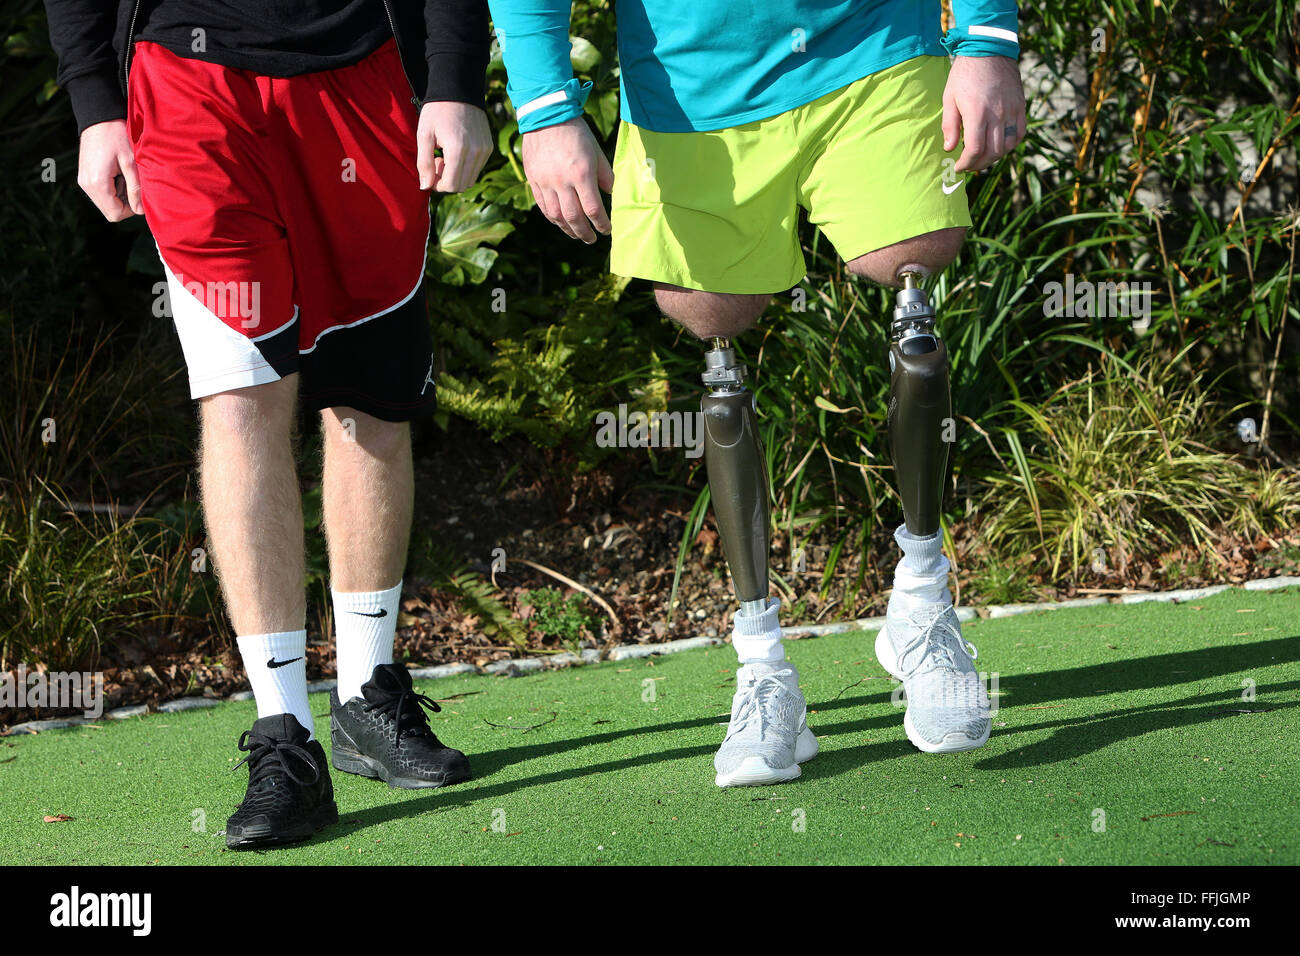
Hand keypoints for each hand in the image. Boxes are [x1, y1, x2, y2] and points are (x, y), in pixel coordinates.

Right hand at [78, 119, 141, 220]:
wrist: (99, 118)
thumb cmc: (117, 137)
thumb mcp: (131, 162)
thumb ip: (135, 188)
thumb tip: (140, 211)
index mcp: (98, 184)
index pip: (116, 214)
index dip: (131, 210)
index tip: (139, 194)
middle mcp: (86, 186)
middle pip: (110, 212)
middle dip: (125, 204)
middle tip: (132, 183)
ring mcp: (83, 182)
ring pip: (105, 204)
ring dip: (118, 196)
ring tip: (124, 176)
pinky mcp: (84, 177)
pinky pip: (100, 194)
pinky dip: (111, 190)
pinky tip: (117, 174)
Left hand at [417, 101, 491, 192]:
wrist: (459, 89)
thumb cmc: (437, 110)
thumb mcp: (424, 135)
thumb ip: (423, 163)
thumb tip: (425, 187)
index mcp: (458, 149)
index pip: (450, 185)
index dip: (437, 185)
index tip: (430, 170)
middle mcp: (475, 152)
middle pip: (461, 186)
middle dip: (446, 181)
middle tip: (437, 161)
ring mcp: (484, 150)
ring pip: (470, 179)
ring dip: (456, 175)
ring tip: (446, 156)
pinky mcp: (489, 147)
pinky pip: (477, 169)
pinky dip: (465, 167)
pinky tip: (456, 151)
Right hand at [521, 117, 613, 242]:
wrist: (546, 115)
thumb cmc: (576, 132)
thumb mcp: (596, 150)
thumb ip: (604, 174)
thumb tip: (610, 193)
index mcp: (581, 174)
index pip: (593, 209)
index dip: (601, 224)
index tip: (607, 230)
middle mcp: (562, 181)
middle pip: (574, 218)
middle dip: (584, 232)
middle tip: (592, 239)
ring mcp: (545, 182)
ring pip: (556, 216)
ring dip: (568, 229)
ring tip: (576, 234)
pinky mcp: (533, 180)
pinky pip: (543, 206)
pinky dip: (553, 218)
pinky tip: (561, 222)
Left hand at [942, 55, 1026, 172]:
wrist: (989, 49)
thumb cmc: (964, 74)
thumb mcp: (949, 98)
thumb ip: (949, 125)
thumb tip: (949, 149)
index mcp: (977, 113)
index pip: (975, 150)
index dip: (966, 163)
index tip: (958, 167)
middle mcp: (997, 114)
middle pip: (992, 152)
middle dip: (979, 164)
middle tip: (969, 165)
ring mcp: (1011, 110)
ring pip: (1007, 146)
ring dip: (994, 157)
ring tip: (983, 158)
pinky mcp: (1020, 105)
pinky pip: (1019, 133)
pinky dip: (1010, 145)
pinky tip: (999, 145)